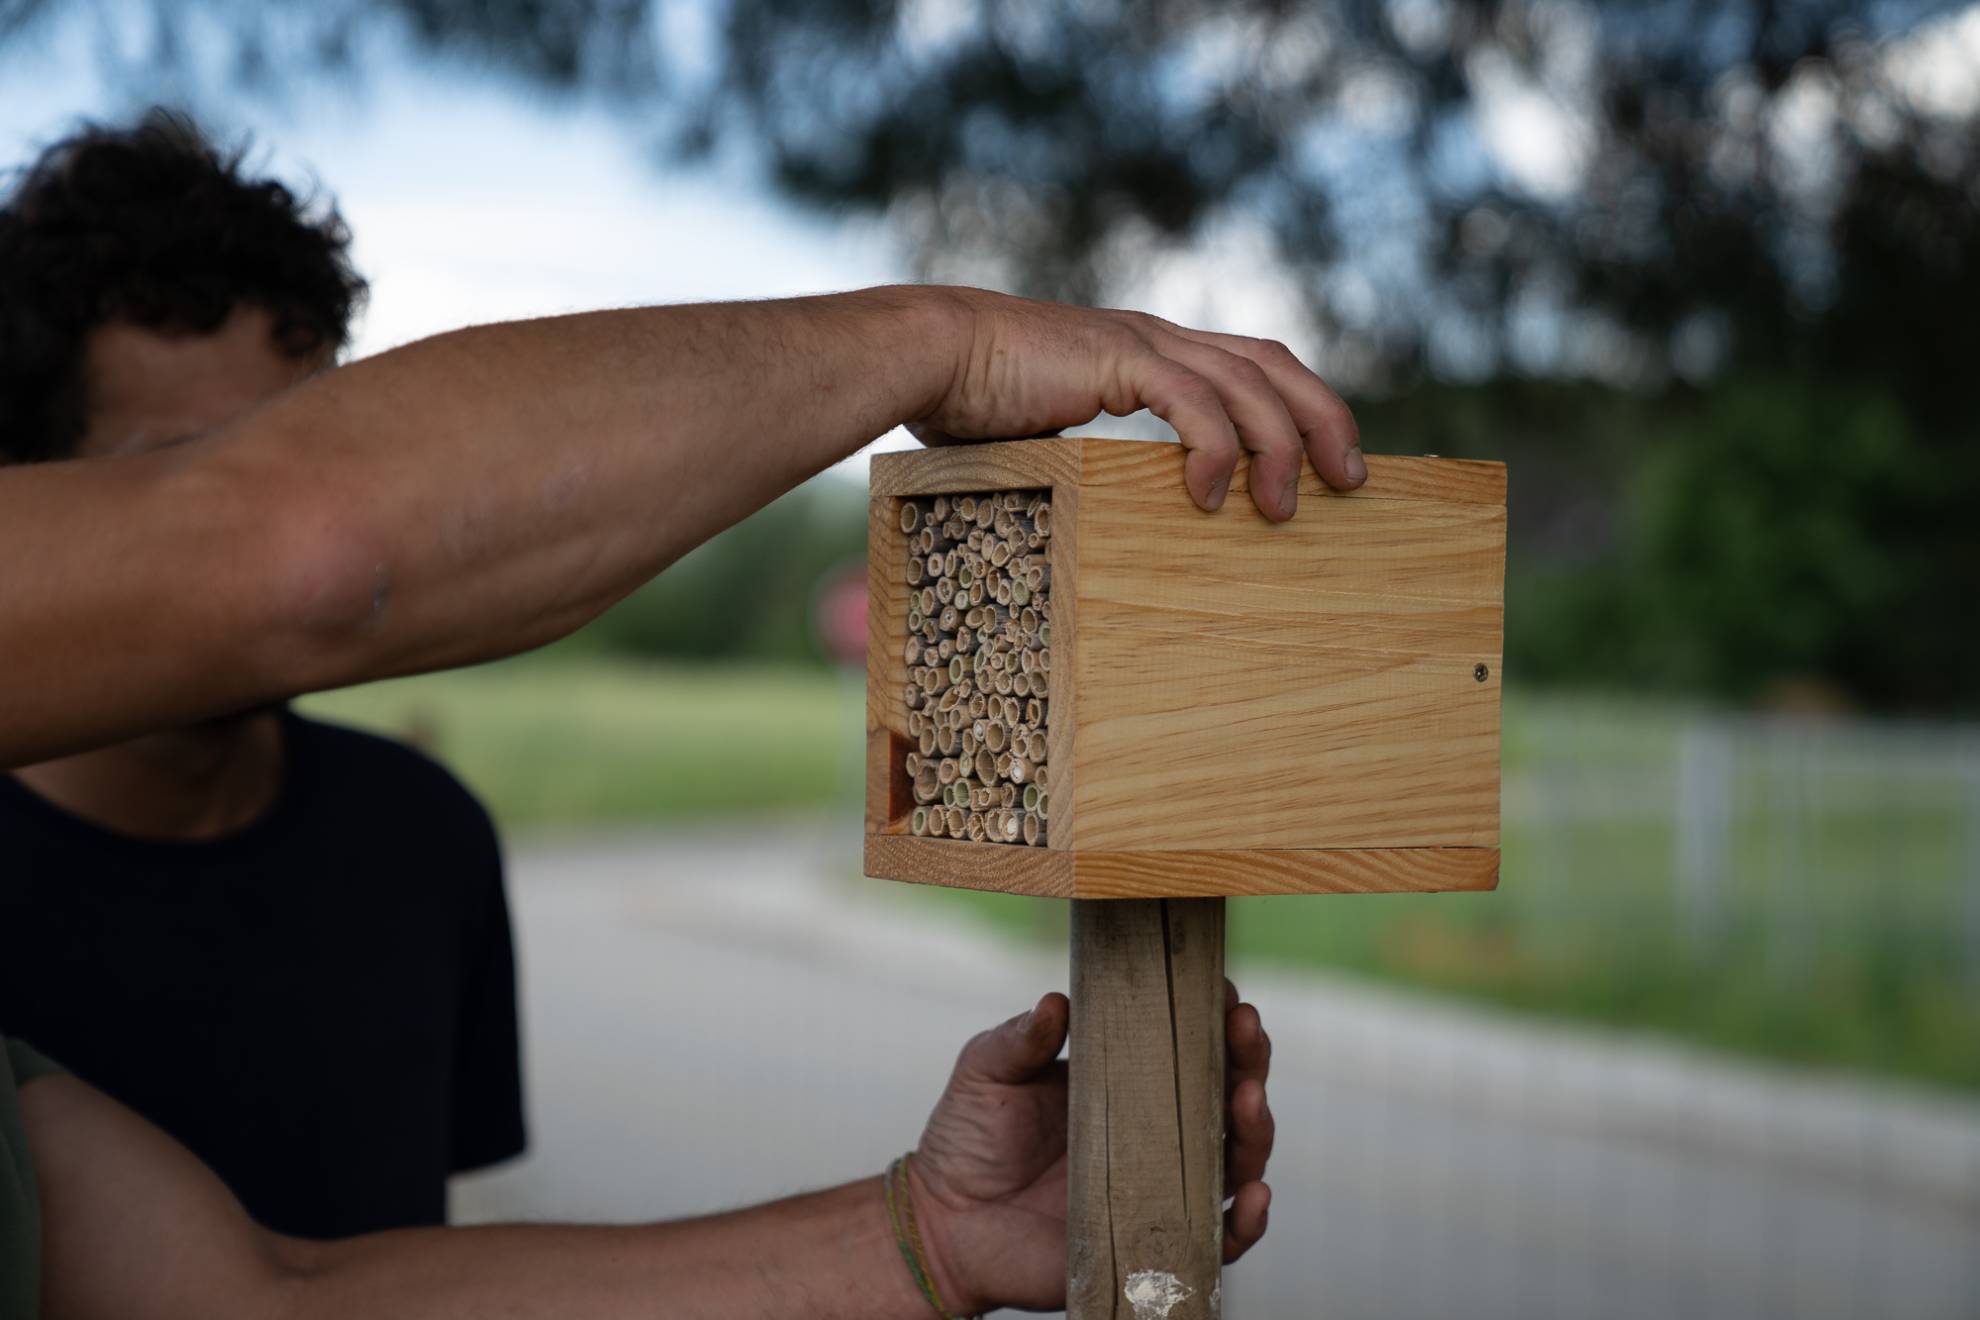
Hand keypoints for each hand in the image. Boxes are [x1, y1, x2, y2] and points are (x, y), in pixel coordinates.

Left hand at [908, 986, 1275, 1313]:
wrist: (946, 1224)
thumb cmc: (968, 1141)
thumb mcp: (988, 1073)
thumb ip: (1020, 1038)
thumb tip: (1057, 1000)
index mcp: (1126, 1083)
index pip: (1189, 1045)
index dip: (1215, 1018)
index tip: (1223, 992)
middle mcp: (1157, 1134)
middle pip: (1228, 1094)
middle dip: (1249, 1059)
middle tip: (1245, 1030)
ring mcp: (1162, 1188)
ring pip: (1236, 1158)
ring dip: (1255, 1129)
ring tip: (1247, 1100)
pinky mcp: (1155, 1242)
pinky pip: (1218, 1237)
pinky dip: (1247, 1221)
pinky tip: (1254, 1194)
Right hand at [913, 287, 1364, 521]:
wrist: (929, 356)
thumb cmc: (975, 403)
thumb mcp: (1057, 434)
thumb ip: (1099, 458)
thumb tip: (1119, 518)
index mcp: (1152, 350)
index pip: (1253, 365)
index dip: (1301, 406)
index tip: (1329, 463)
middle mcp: (1160, 338)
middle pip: (1274, 364)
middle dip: (1324, 419)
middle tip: (1351, 481)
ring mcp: (1142, 343)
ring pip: (1248, 384)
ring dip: (1280, 446)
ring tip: (1284, 507)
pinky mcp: (1119, 358)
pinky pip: (1193, 401)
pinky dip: (1215, 448)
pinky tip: (1210, 497)